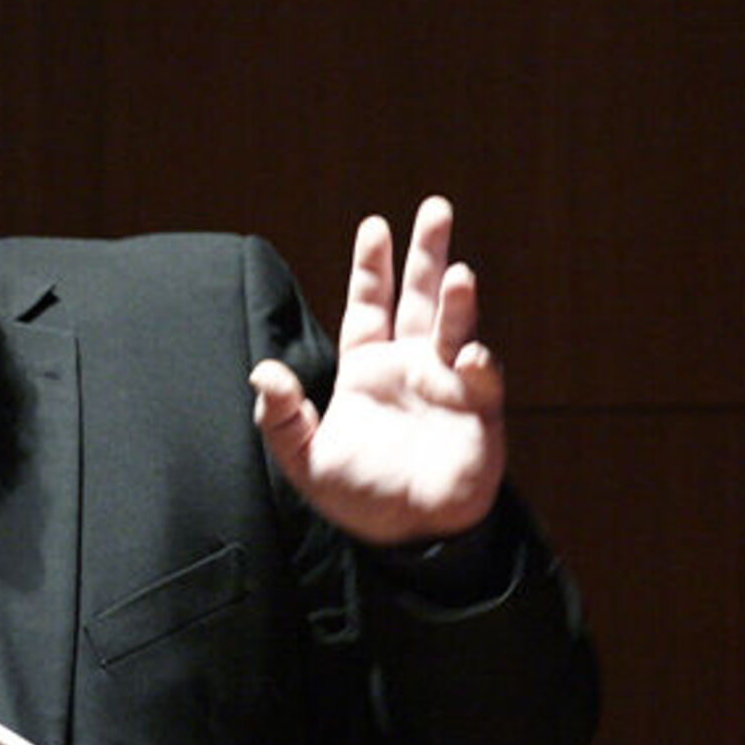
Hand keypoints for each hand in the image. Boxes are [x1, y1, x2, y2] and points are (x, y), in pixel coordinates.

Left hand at [249, 196, 504, 544]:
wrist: (407, 537)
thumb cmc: (358, 497)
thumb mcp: (304, 461)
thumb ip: (280, 417)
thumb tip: (262, 371)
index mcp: (368, 370)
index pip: (369, 307)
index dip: (372, 268)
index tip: (374, 226)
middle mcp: (411, 367)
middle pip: (420, 299)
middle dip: (428, 254)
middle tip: (436, 207)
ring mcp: (448, 386)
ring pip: (455, 330)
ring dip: (457, 302)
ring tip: (459, 273)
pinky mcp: (478, 416)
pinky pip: (481, 382)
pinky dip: (478, 366)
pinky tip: (470, 356)